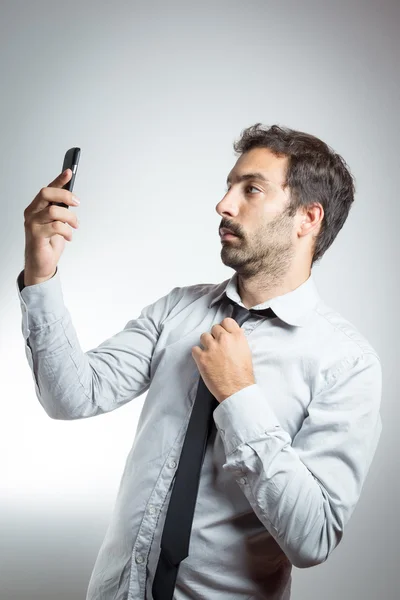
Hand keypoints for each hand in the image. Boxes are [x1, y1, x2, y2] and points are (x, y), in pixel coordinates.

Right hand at [23, 169, 79, 285]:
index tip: (70, 172)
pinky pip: (56, 226)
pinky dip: (67, 231)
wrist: (41, 263)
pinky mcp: (36, 235)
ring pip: (54, 211)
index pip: (48, 189)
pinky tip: (69, 237)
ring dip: (70, 218)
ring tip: (74, 226)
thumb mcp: (58, 222)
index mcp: (37, 207)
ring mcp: (32, 223)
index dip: (59, 179)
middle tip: (77, 203)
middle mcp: (32, 213)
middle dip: (65, 195)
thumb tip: (73, 198)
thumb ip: (61, 210)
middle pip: (46, 193)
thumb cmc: (48, 242)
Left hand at [191, 317, 254, 402]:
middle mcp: (224, 339)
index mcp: (237, 337)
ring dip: (206, 344)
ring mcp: (212, 348)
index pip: (226, 321)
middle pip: (214, 328)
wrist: (237, 390)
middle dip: (215, 337)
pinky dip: (198, 354)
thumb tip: (231, 334)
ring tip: (210, 354)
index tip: (222, 334)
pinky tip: (203, 360)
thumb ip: (237, 341)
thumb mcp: (246, 352)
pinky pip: (195, 349)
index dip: (223, 327)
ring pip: (203, 336)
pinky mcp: (202, 358)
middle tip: (217, 347)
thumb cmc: (243, 375)